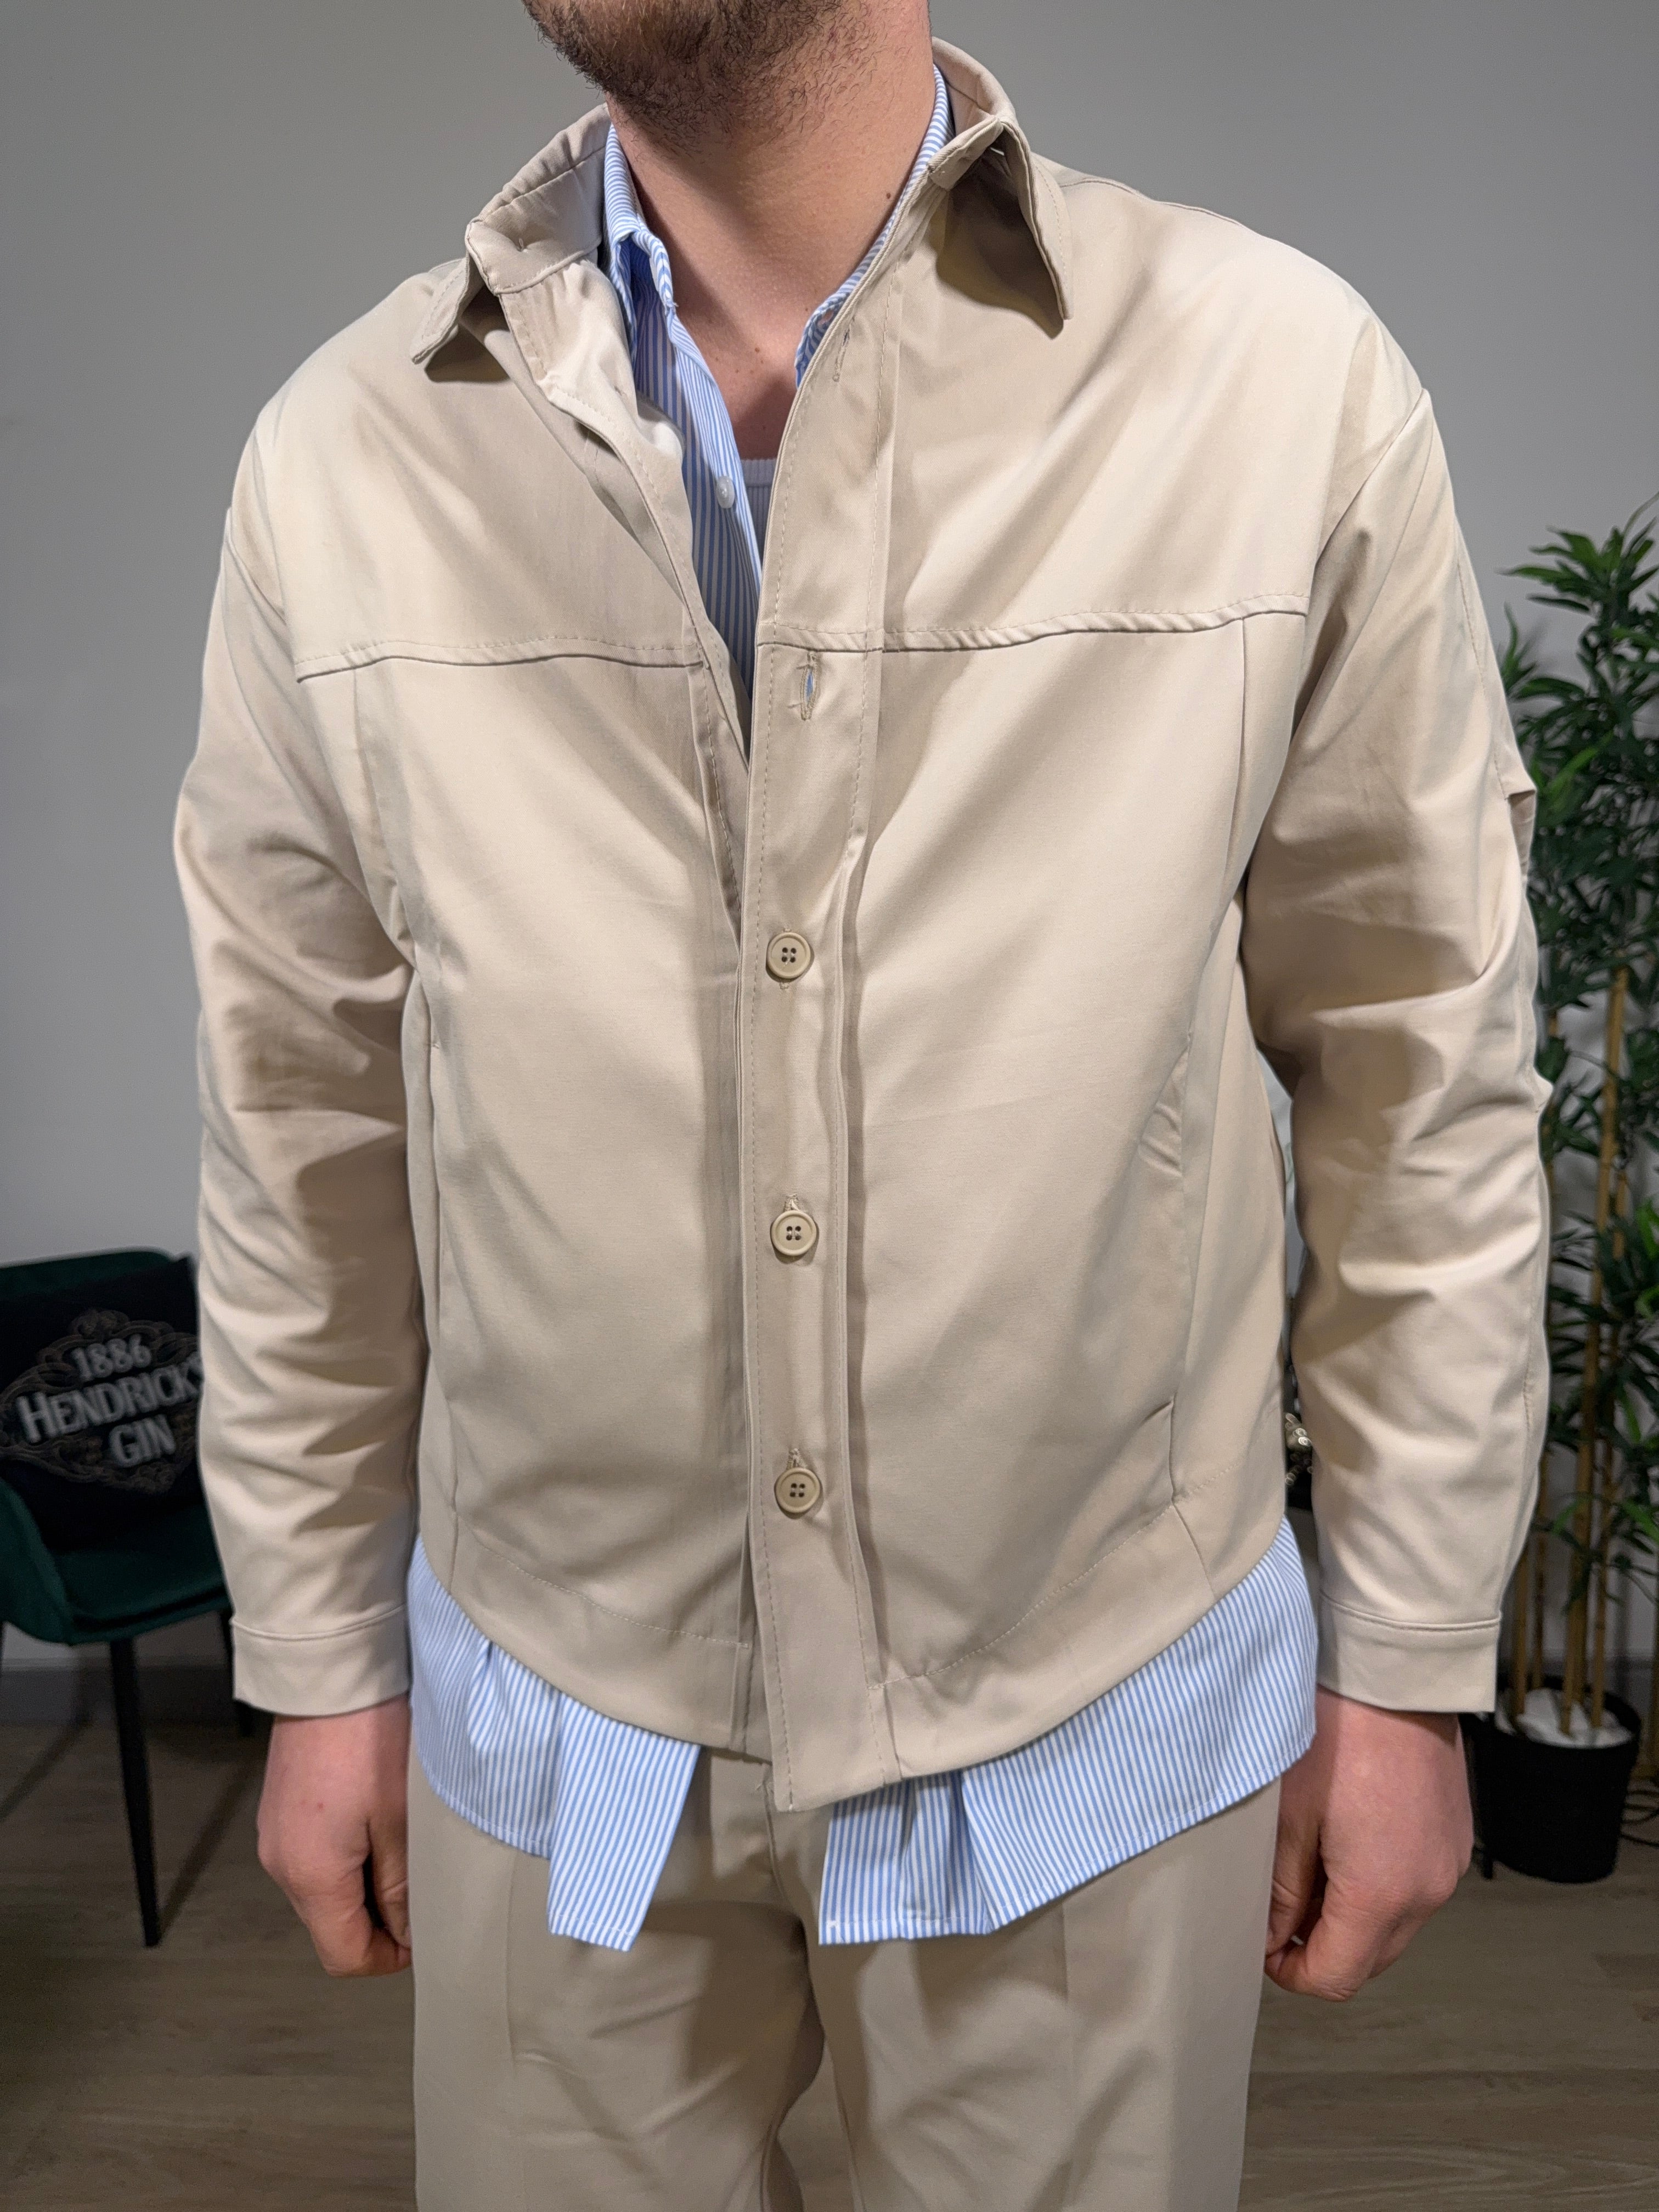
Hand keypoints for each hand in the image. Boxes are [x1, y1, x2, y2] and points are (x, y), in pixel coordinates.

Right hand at [257, 1693, 411, 1976]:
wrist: (330, 1671)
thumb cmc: (370, 1738)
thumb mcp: (400, 1818)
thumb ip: (401, 1886)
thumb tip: (408, 1935)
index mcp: (308, 1875)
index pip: (342, 1955)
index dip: (388, 1957)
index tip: (427, 1934)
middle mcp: (281, 1863)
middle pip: (332, 1924)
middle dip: (380, 1919)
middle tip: (425, 1883)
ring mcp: (277, 1834)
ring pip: (325, 1890)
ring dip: (366, 1884)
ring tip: (406, 1844)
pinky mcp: (283, 1810)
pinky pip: (317, 1856)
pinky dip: (349, 1856)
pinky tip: (380, 1820)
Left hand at [1265, 1685, 1470, 2000]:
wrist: (1393, 1672)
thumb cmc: (1335, 1733)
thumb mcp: (1287, 1816)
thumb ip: (1278, 1891)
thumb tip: (1269, 1939)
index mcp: (1383, 1895)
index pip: (1337, 1977)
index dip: (1292, 1972)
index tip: (1263, 1942)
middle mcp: (1428, 1892)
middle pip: (1370, 1958)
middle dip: (1321, 1944)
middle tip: (1281, 1899)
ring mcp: (1448, 1865)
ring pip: (1394, 1925)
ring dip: (1352, 1913)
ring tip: (1312, 1858)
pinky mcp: (1454, 1839)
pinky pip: (1414, 1887)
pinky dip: (1380, 1883)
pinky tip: (1347, 1837)